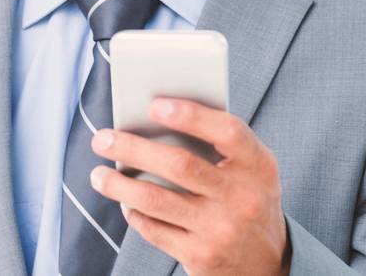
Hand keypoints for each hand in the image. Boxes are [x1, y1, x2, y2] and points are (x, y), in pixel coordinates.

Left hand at [88, 98, 289, 275]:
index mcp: (259, 167)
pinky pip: (153, 229)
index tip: (154, 105)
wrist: (267, 263)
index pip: (227, 132)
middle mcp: (242, 198)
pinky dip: (133, 212)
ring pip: (155, 200)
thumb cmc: (245, 199)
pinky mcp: (200, 256)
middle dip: (132, 148)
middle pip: (179, 164)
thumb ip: (216, 144)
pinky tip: (124, 202)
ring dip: (118, 184)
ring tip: (98, 174)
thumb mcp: (249, 171)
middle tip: (102, 139)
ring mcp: (220, 229)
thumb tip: (152, 118)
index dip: (191, 115)